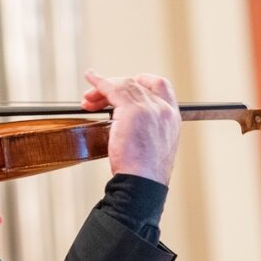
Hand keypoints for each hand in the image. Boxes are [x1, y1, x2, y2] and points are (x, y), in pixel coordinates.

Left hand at [82, 70, 180, 185]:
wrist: (142, 183)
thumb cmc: (143, 174)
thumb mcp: (152, 148)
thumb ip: (145, 131)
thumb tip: (128, 125)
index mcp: (172, 118)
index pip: (161, 87)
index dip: (141, 82)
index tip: (124, 86)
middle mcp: (163, 109)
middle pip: (137, 85)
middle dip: (115, 87)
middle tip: (97, 98)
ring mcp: (149, 108)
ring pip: (124, 86)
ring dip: (103, 89)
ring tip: (88, 98)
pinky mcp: (132, 110)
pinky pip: (113, 88)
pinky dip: (99, 82)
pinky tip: (91, 77)